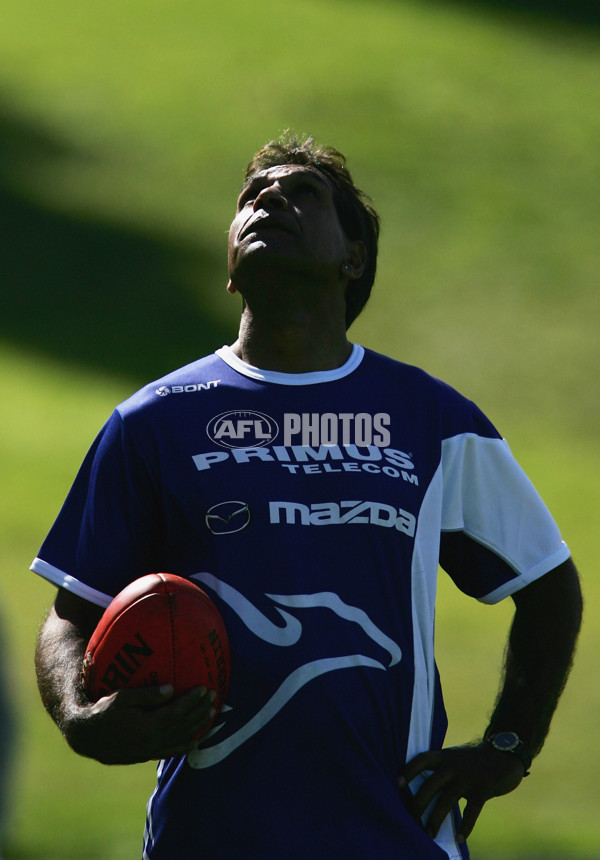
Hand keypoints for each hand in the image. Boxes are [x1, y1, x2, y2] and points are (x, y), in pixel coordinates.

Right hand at [65, 684, 216, 764]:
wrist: (88, 737)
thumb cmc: (104, 711)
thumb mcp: (122, 697)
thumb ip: (147, 695)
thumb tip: (171, 688)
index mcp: (147, 726)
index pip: (177, 712)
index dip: (193, 701)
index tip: (205, 688)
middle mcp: (152, 741)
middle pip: (183, 725)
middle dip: (200, 710)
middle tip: (214, 696)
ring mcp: (150, 750)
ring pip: (180, 739)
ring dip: (198, 726)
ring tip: (211, 713)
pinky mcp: (146, 756)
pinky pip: (171, 751)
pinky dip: (185, 745)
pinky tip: (195, 739)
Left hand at [399, 742, 525, 842]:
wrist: (504, 754)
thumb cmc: (473, 760)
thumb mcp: (454, 758)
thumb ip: (440, 770)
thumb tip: (419, 791)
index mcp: (444, 756)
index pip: (422, 760)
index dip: (408, 770)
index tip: (398, 783)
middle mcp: (453, 766)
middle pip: (429, 785)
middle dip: (417, 804)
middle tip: (410, 820)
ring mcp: (468, 778)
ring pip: (446, 801)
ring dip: (435, 819)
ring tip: (428, 834)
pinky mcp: (483, 789)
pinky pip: (471, 811)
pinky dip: (465, 826)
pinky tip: (459, 838)